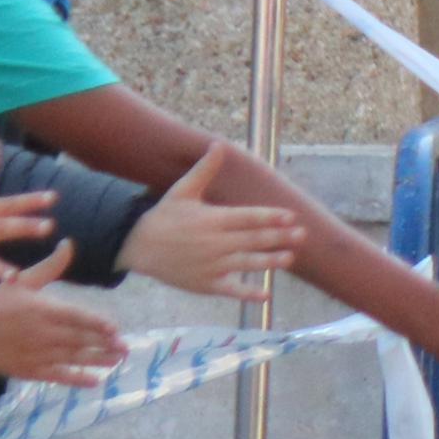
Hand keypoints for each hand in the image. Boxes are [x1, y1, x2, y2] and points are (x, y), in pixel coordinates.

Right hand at [0, 246, 124, 387]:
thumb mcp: (23, 280)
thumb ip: (51, 266)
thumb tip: (69, 243)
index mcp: (42, 309)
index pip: (76, 317)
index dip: (97, 324)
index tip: (115, 329)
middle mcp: (42, 333)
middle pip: (79, 339)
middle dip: (105, 344)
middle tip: (127, 348)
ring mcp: (35, 353)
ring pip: (73, 358)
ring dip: (98, 360)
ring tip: (118, 360)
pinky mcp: (28, 370)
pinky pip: (57, 376)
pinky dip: (77, 379)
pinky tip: (95, 381)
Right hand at [122, 159, 301, 300]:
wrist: (136, 246)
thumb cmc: (164, 217)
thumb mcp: (182, 191)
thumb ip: (205, 170)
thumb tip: (218, 144)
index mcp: (211, 219)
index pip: (247, 217)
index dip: (270, 217)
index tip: (291, 216)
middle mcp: (214, 243)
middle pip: (252, 240)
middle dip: (279, 237)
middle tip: (303, 235)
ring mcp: (211, 265)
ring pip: (246, 263)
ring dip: (270, 262)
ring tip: (289, 258)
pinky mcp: (205, 284)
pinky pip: (230, 289)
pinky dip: (248, 293)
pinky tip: (265, 294)